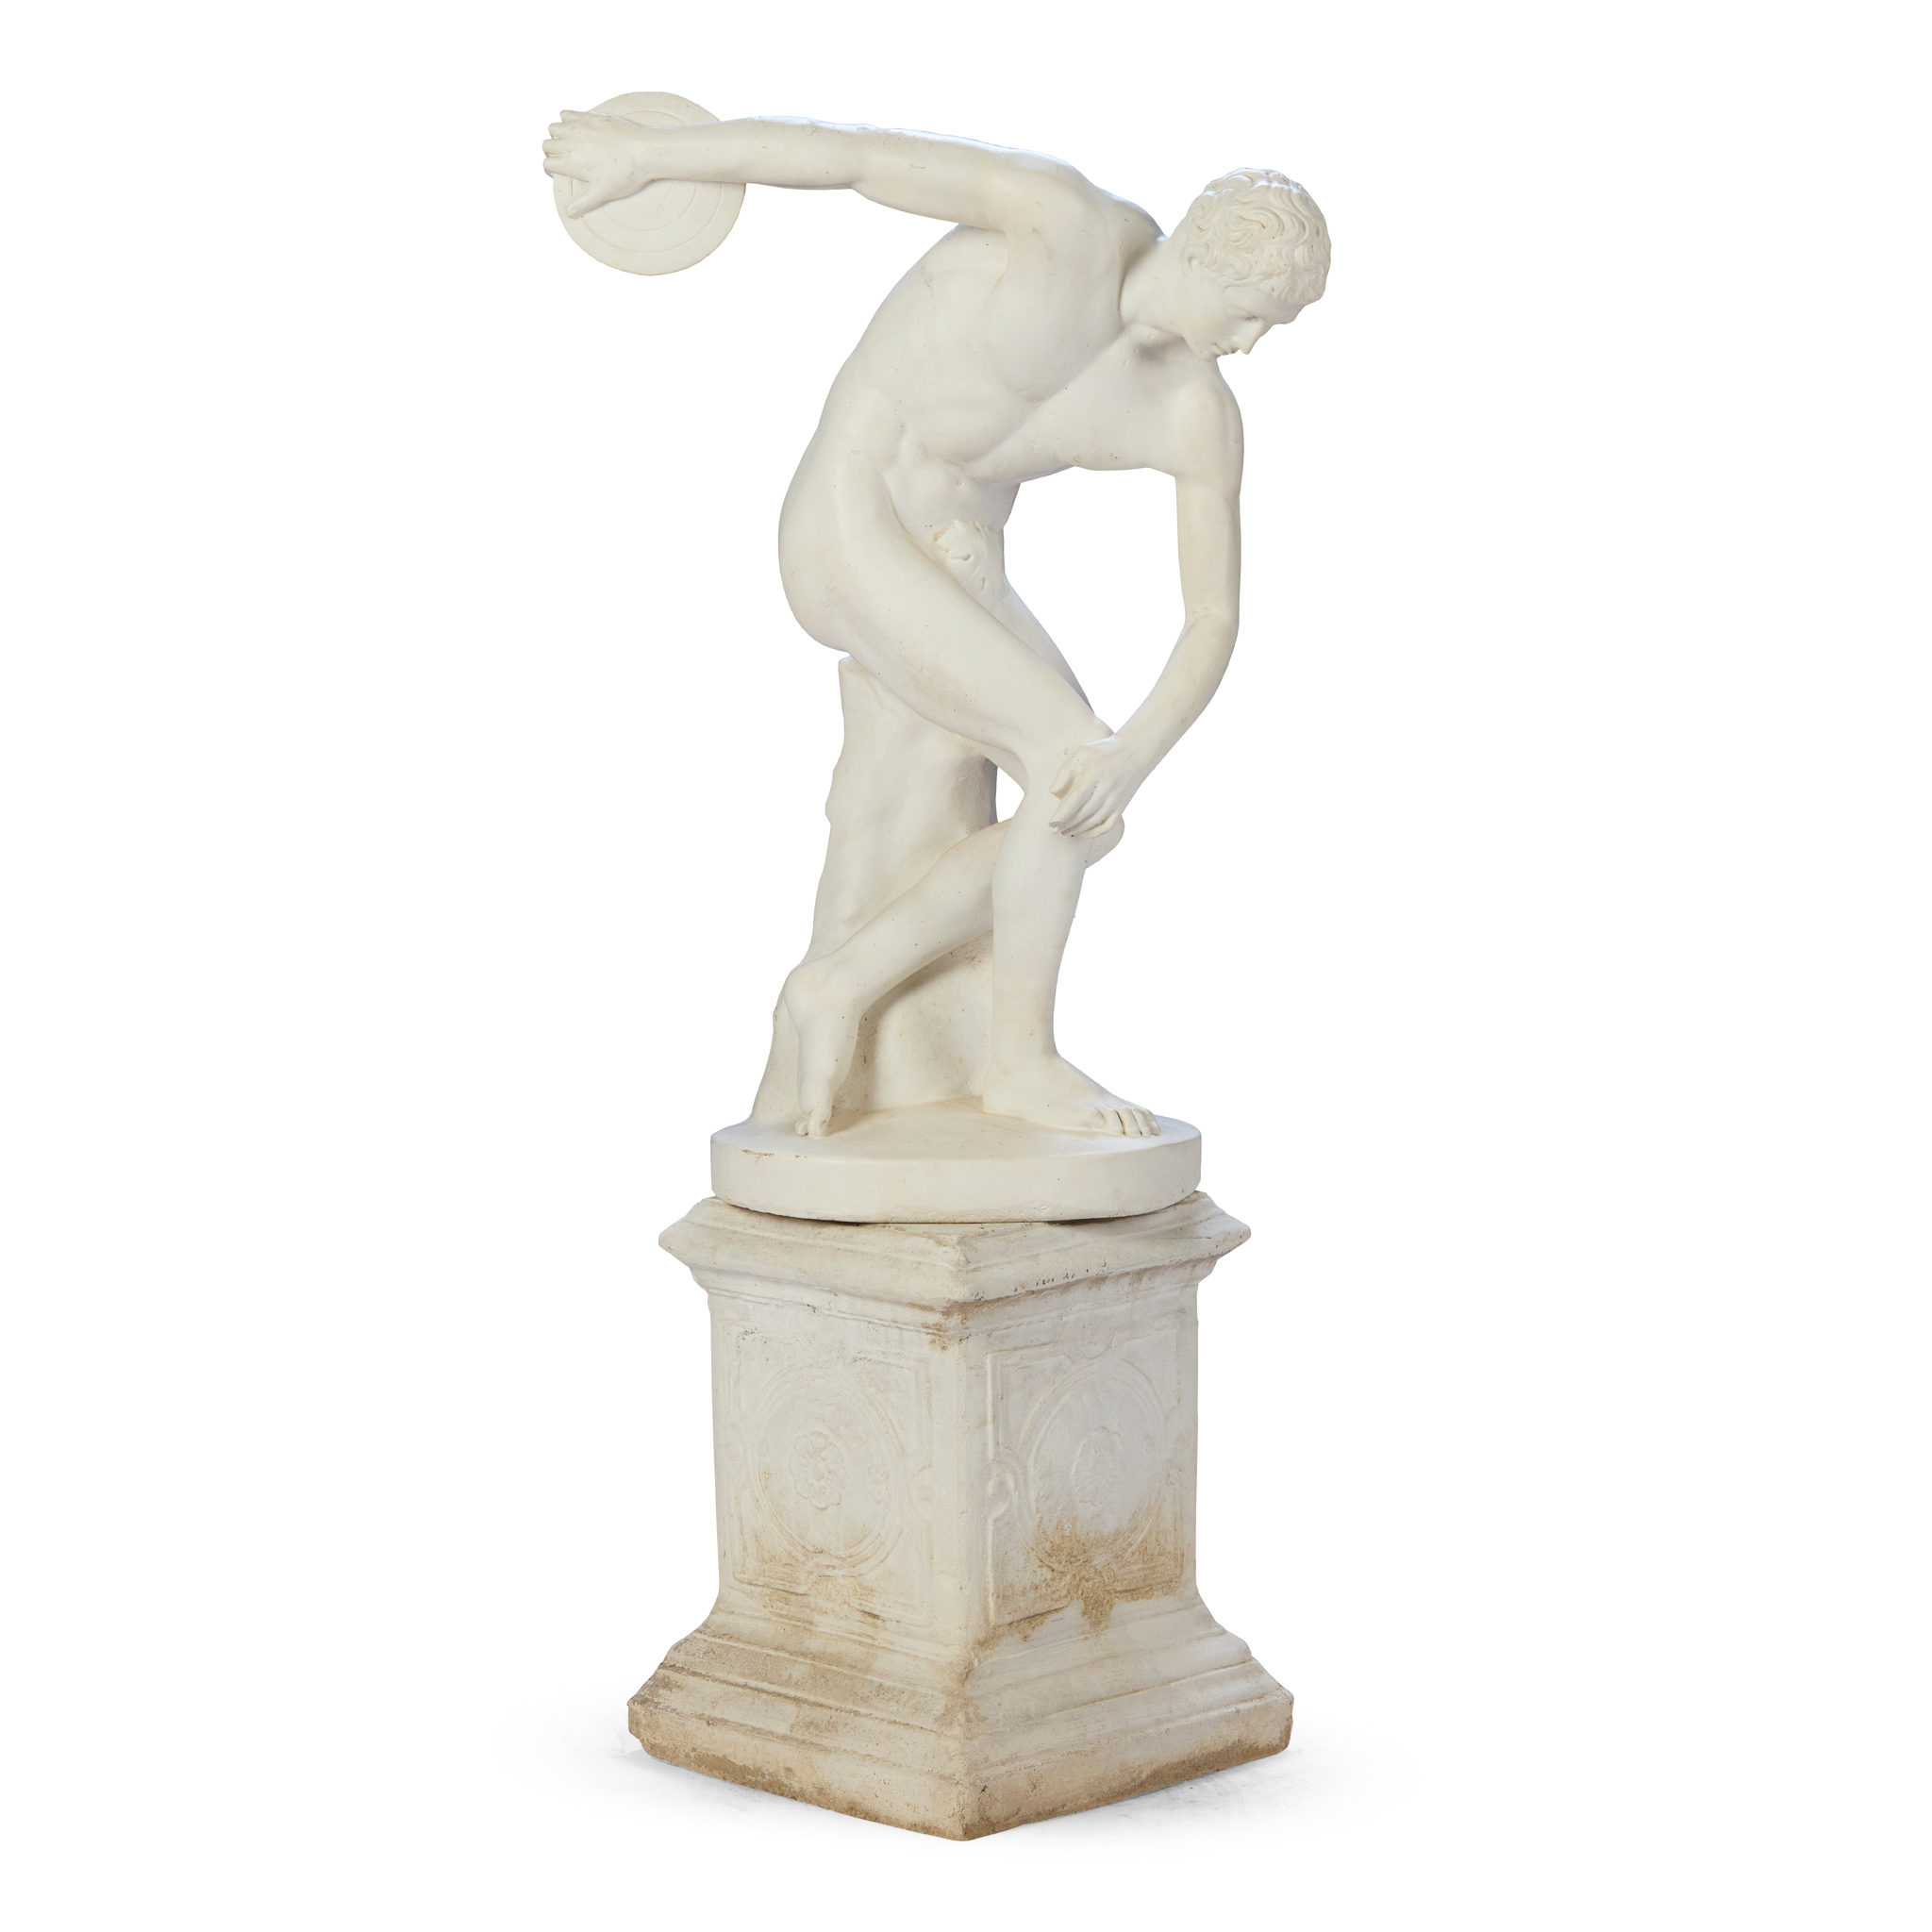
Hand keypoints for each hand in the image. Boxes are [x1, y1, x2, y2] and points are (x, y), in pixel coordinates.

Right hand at [542, 110, 657, 217]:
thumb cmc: (624, 176)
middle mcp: (570, 143)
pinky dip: (566, 120)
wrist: (642, 151)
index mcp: (570, 163)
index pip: (547, 164)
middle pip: (546, 145)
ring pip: (553, 128)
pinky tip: (577, 129)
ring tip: (570, 144)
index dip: (551, 170)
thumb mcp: (603, 193)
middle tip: (566, 159)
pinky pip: (565, 114)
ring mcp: (578, 127)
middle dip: (552, 153)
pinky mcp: (587, 116)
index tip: (562, 172)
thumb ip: (583, 203)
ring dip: (557, 136)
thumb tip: (569, 213)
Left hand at [1047, 736, 1150, 839]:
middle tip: (1053, 830)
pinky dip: (1093, 833)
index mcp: (1094, 774)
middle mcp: (1105, 789)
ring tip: (1064, 832)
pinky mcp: (1121, 807)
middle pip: (1082, 813)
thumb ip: (1065, 771)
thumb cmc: (1104, 752)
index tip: (1051, 823)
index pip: (1075, 799)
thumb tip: (1053, 793)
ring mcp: (1115, 800)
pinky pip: (1107, 826)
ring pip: (1093, 821)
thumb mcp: (1082, 753)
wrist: (1135, 754)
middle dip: (1066, 824)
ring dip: (1077, 830)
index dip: (1062, 813)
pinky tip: (1081, 833)